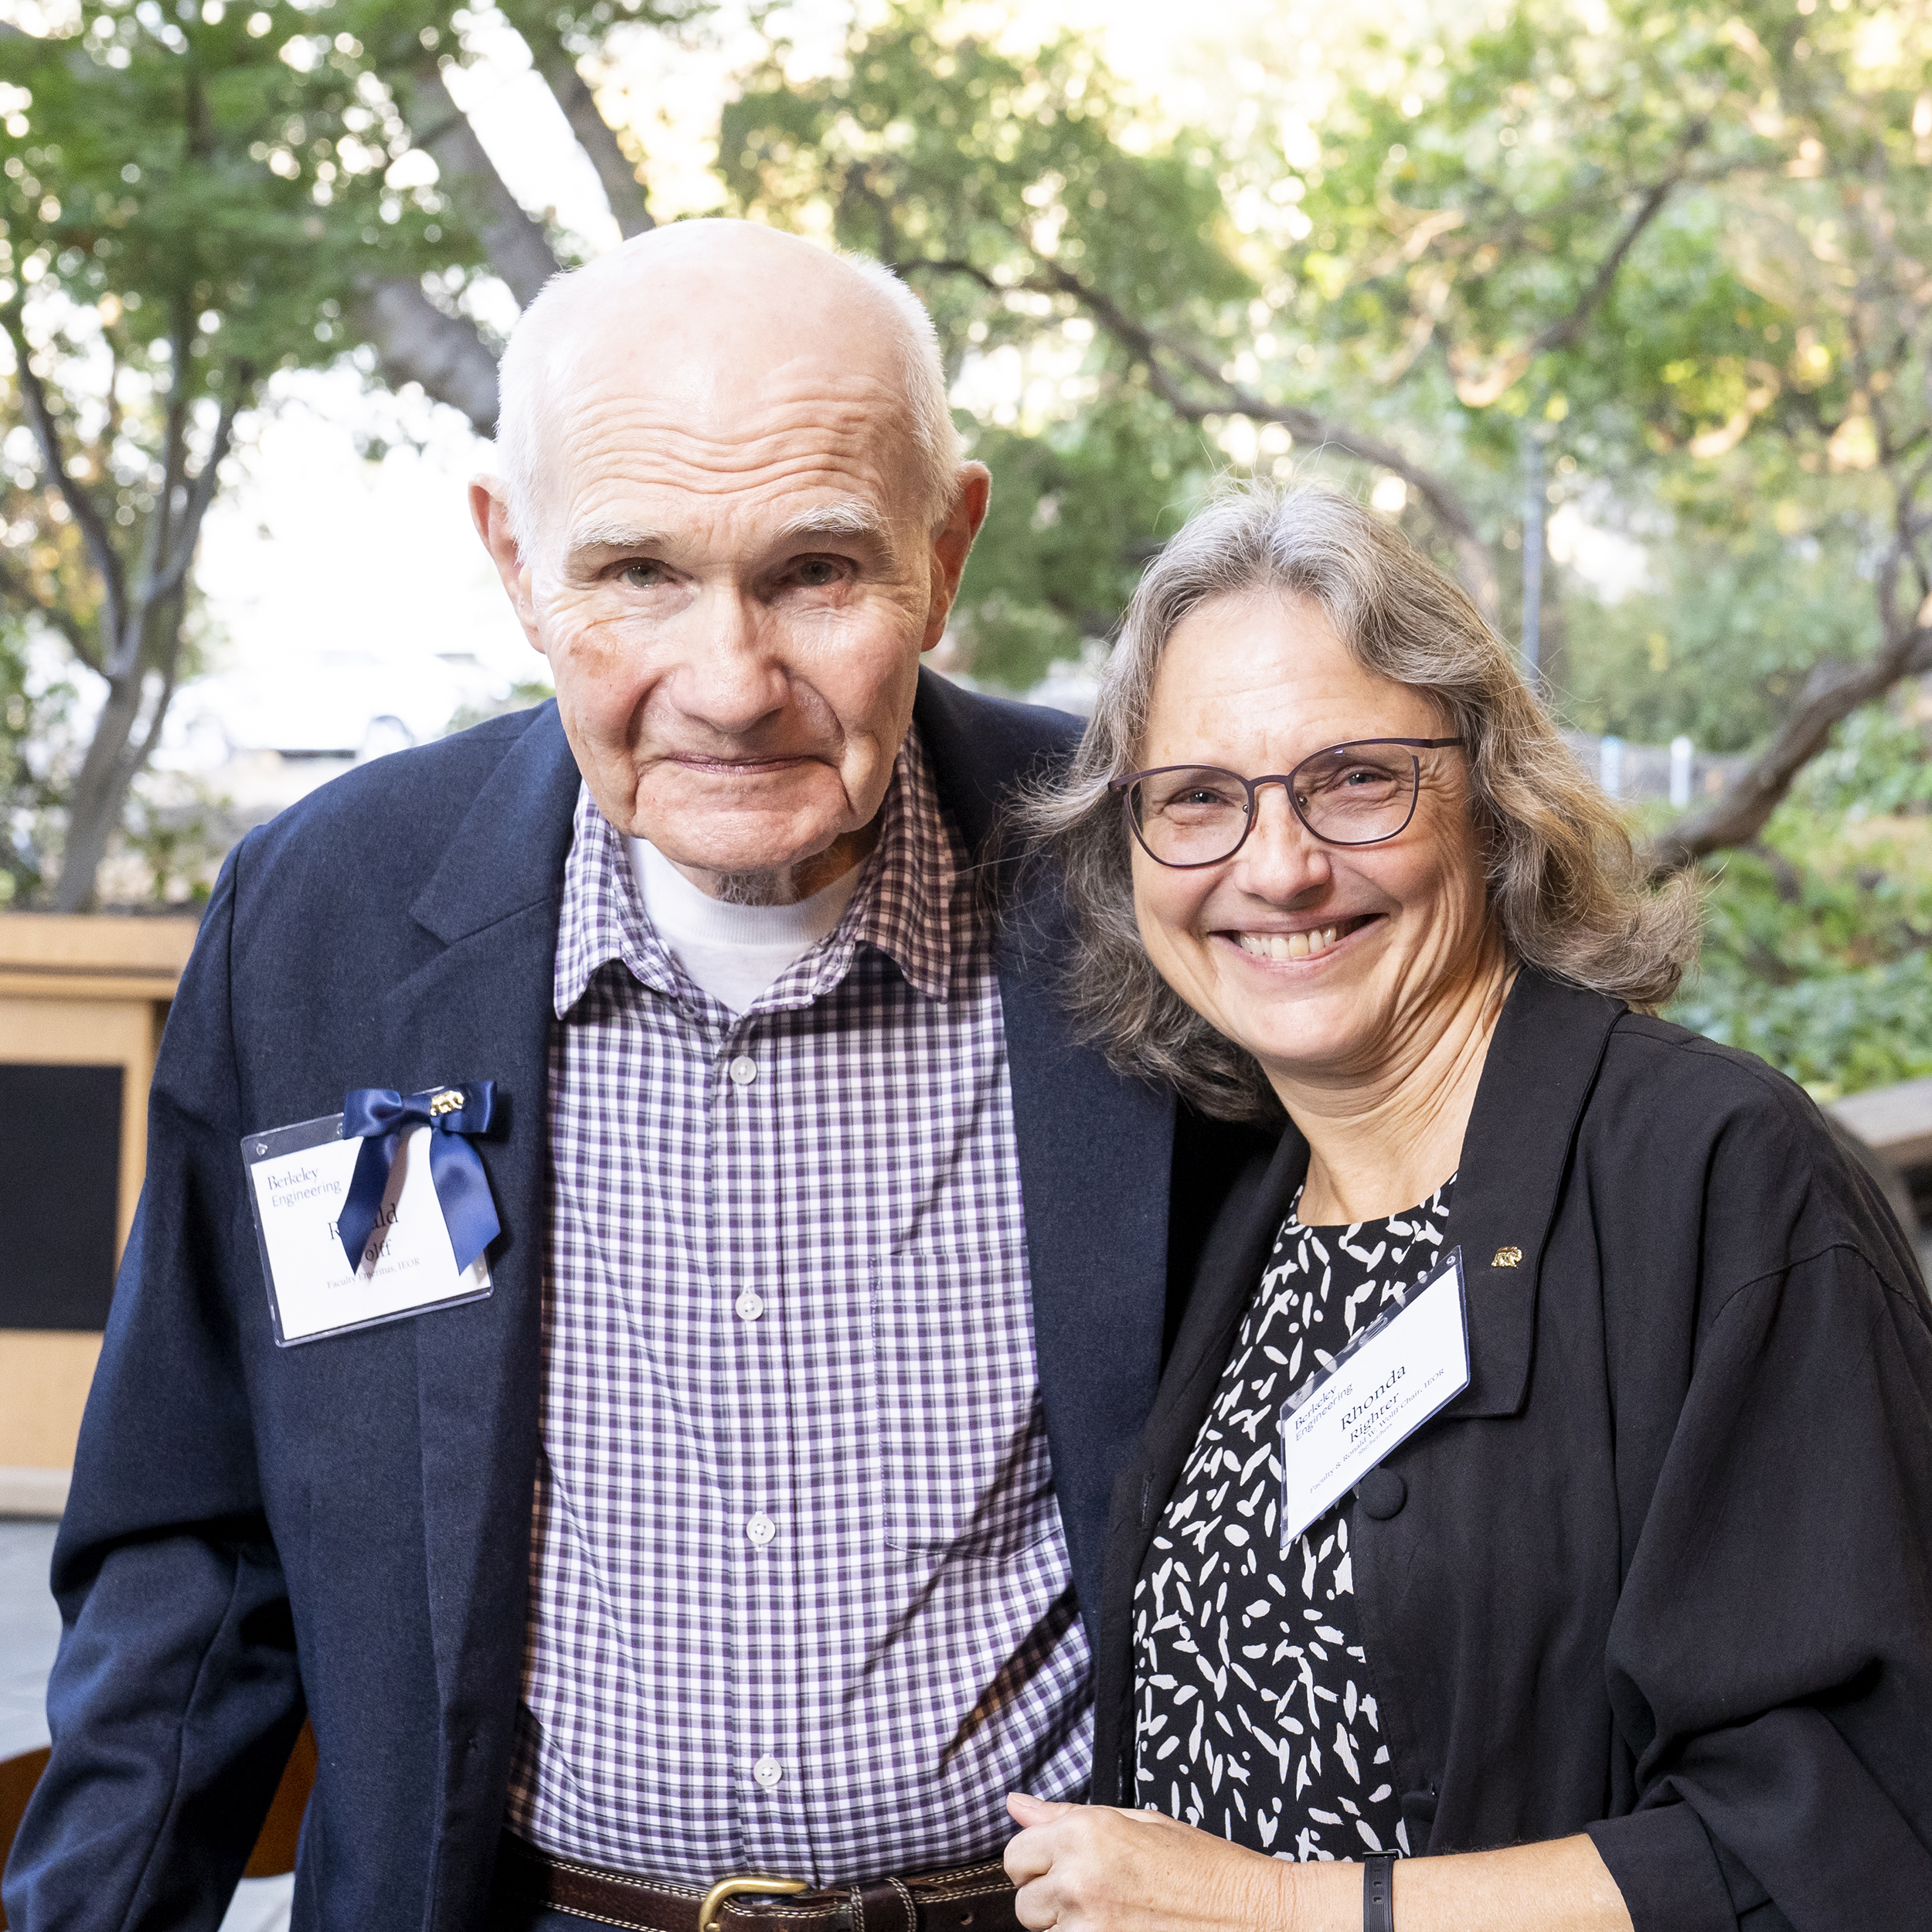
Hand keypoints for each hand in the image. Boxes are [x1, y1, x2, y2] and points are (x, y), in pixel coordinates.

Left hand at [1002, 1793, 1297, 1931]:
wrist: (1254, 1917)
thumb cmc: (1205, 1867)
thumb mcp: (1139, 1821)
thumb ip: (1067, 1815)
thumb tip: (1017, 1804)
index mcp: (1085, 1834)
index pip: (1015, 1855)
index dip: (1037, 1859)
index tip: (1061, 1862)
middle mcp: (1079, 1880)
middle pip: (1024, 1901)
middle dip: (1050, 1896)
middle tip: (1097, 1889)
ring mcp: (1089, 1928)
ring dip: (1068, 1925)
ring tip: (1116, 1912)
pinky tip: (1124, 1930)